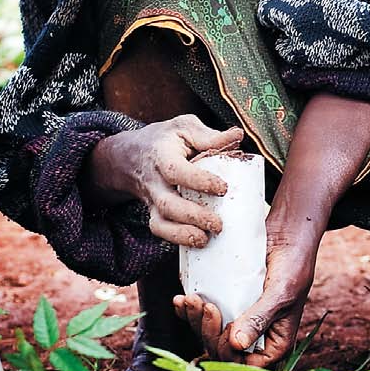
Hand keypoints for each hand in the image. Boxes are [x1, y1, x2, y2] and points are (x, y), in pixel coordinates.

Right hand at [85, 115, 242, 246]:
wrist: (131, 154)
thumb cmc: (165, 139)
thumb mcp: (184, 128)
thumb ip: (209, 135)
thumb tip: (238, 135)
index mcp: (162, 156)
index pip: (176, 171)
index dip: (199, 181)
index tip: (223, 188)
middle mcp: (154, 181)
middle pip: (167, 204)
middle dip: (192, 217)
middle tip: (218, 224)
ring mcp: (152, 200)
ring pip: (159, 223)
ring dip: (182, 235)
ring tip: (206, 240)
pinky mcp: (154, 212)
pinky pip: (160, 230)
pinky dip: (176, 239)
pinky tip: (198, 242)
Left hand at [175, 224, 318, 366]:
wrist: (288, 232)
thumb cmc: (294, 264)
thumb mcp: (281, 293)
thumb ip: (260, 319)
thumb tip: (236, 344)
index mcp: (274, 342)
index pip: (246, 367)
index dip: (230, 355)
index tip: (227, 329)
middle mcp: (255, 336)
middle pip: (222, 352)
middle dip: (208, 333)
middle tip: (208, 307)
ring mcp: (238, 320)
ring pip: (208, 335)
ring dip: (195, 320)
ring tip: (193, 300)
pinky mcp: (225, 303)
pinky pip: (201, 317)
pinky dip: (187, 311)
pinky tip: (182, 299)